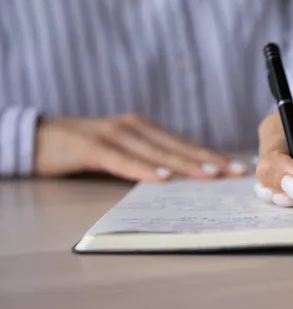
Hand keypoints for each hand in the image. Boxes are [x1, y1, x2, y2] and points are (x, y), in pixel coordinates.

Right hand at [34, 113, 247, 180]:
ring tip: (210, 175)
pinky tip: (162, 177)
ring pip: (156, 151)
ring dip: (185, 163)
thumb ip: (150, 162)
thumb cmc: (87, 149)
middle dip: (208, 160)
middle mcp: (135, 127)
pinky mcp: (91, 146)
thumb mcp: (125, 154)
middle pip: (178, 146)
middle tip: (234, 172)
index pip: (184, 145)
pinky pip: (121, 159)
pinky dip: (143, 168)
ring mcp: (113, 134)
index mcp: (146, 130)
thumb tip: (182, 181)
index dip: (211, 156)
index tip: (236, 168)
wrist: (40, 138)